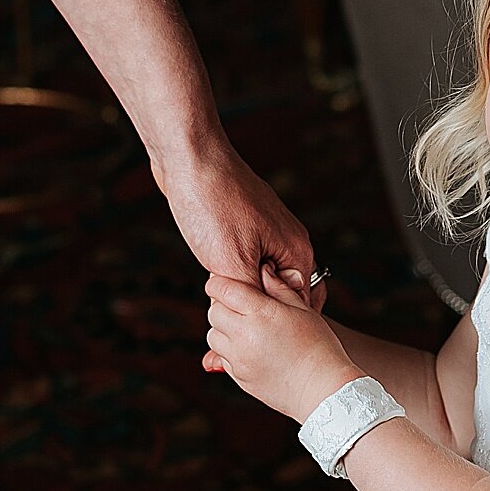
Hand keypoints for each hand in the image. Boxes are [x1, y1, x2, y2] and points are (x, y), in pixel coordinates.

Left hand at [156, 139, 324, 312]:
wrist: (189, 157)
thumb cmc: (213, 205)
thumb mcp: (232, 263)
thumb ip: (253, 296)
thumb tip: (261, 324)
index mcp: (296, 250)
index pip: (300, 304)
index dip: (275, 323)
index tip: (250, 332)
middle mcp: (287, 240)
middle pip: (278, 292)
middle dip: (255, 308)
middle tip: (228, 318)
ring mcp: (265, 229)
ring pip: (257, 276)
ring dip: (239, 290)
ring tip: (217, 298)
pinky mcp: (243, 223)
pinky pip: (242, 259)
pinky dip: (228, 272)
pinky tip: (210, 273)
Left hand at [203, 267, 356, 422]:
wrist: (323, 390)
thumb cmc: (319, 346)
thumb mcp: (303, 309)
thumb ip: (279, 287)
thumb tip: (263, 269)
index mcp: (261, 313)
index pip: (223, 289)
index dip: (221, 283)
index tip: (227, 282)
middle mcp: (244, 336)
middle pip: (213, 311)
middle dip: (223, 304)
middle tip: (241, 305)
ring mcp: (239, 359)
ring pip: (213, 335)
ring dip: (224, 328)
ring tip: (247, 328)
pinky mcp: (239, 377)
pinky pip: (222, 356)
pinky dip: (230, 349)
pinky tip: (252, 347)